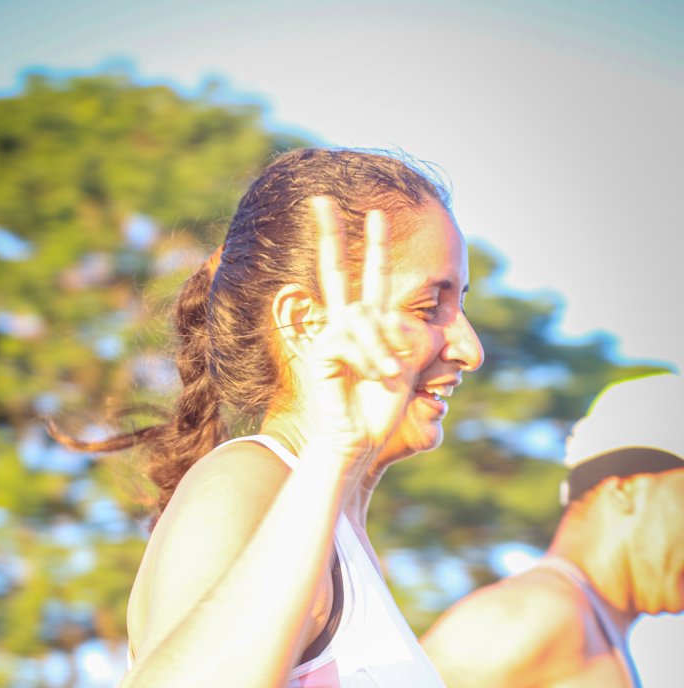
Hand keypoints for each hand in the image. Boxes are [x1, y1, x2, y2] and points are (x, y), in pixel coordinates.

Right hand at [303, 197, 437, 463]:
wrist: (359, 440)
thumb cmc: (381, 410)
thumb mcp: (410, 366)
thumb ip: (417, 337)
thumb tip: (414, 319)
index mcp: (368, 326)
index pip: (371, 279)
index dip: (376, 247)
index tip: (376, 214)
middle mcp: (344, 326)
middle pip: (335, 271)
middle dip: (330, 234)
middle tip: (318, 199)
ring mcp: (329, 337)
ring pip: (362, 317)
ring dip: (382, 348)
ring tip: (388, 375)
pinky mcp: (320, 352)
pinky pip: (350, 337)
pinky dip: (369, 357)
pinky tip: (374, 376)